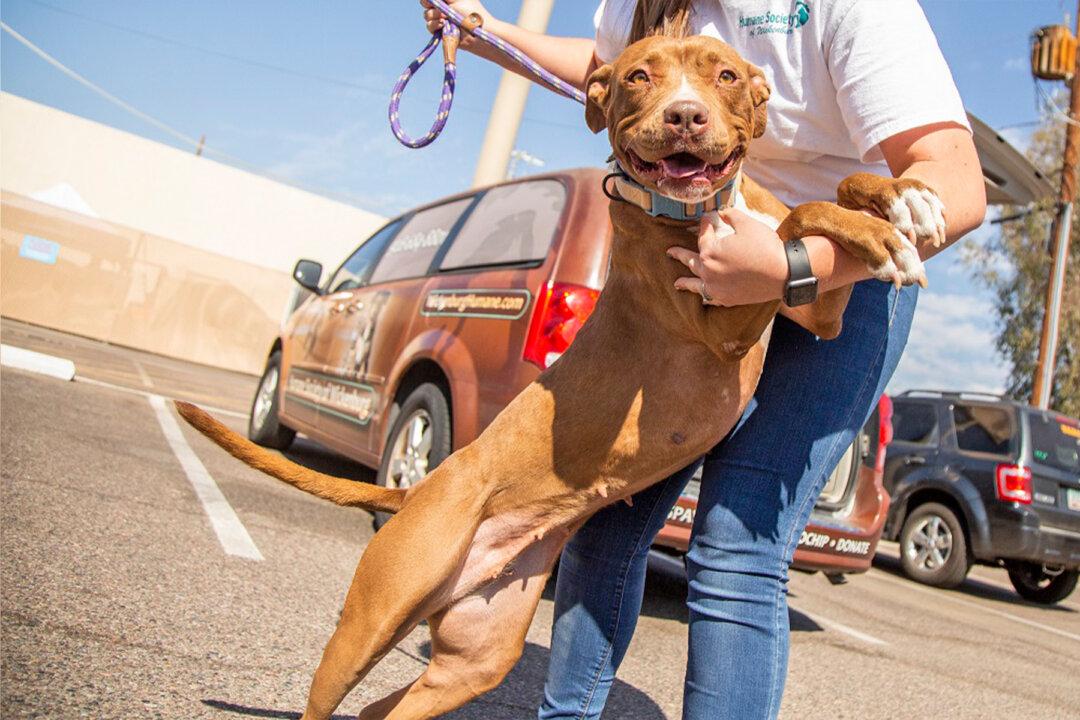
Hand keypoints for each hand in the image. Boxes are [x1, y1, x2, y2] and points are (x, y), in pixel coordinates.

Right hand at [420, 0, 493, 48]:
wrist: (477, 33)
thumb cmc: (471, 13)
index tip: (432, 0)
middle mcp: (443, 8)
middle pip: (426, 3)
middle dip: (429, 4)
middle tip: (439, 8)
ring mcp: (441, 20)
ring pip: (427, 15)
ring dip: (434, 15)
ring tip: (444, 17)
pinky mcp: (440, 32)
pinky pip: (430, 26)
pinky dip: (434, 25)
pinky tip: (443, 25)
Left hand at [667, 208, 787, 306]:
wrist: (783, 273)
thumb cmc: (765, 246)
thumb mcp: (747, 223)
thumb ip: (730, 215)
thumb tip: (721, 213)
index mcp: (710, 252)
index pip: (703, 235)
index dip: (706, 224)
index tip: (709, 218)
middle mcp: (708, 271)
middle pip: (692, 260)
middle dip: (680, 254)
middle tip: (669, 252)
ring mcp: (716, 287)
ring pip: (696, 283)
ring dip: (685, 282)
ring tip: (676, 283)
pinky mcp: (727, 299)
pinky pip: (710, 297)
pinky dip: (705, 296)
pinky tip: (701, 296)